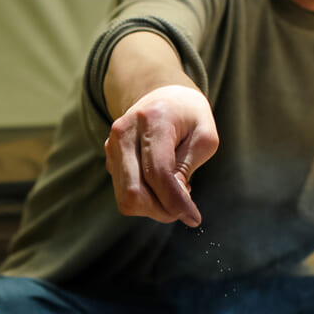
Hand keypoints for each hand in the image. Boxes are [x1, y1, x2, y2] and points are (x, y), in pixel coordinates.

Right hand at [104, 85, 218, 226]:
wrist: (162, 95)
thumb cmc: (189, 116)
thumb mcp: (204, 136)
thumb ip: (187, 168)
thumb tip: (172, 202)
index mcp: (152, 120)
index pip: (159, 174)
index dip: (176, 202)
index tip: (194, 218)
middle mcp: (124, 132)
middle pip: (134, 192)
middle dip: (162, 211)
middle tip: (183, 209)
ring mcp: (112, 146)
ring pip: (126, 199)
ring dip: (154, 208)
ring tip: (174, 191)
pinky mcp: (109, 158)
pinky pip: (124, 194)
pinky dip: (146, 200)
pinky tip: (160, 185)